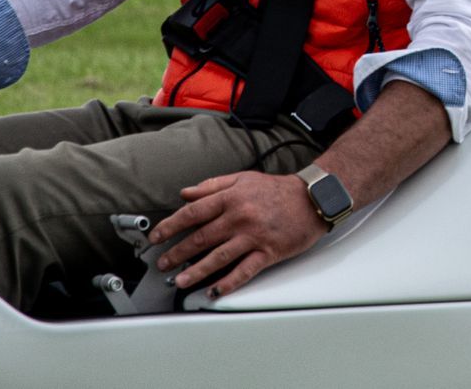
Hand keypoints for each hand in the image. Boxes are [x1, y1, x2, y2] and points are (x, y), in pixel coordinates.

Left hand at [149, 170, 326, 297]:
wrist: (313, 198)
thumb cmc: (278, 189)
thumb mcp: (244, 179)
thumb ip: (213, 185)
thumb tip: (186, 193)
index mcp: (231, 198)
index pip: (193, 213)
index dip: (170, 226)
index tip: (156, 236)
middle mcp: (240, 217)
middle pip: (201, 238)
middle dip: (177, 252)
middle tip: (162, 263)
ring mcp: (254, 236)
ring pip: (218, 257)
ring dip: (196, 271)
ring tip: (180, 280)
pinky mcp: (268, 251)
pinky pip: (244, 270)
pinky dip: (228, 283)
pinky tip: (214, 291)